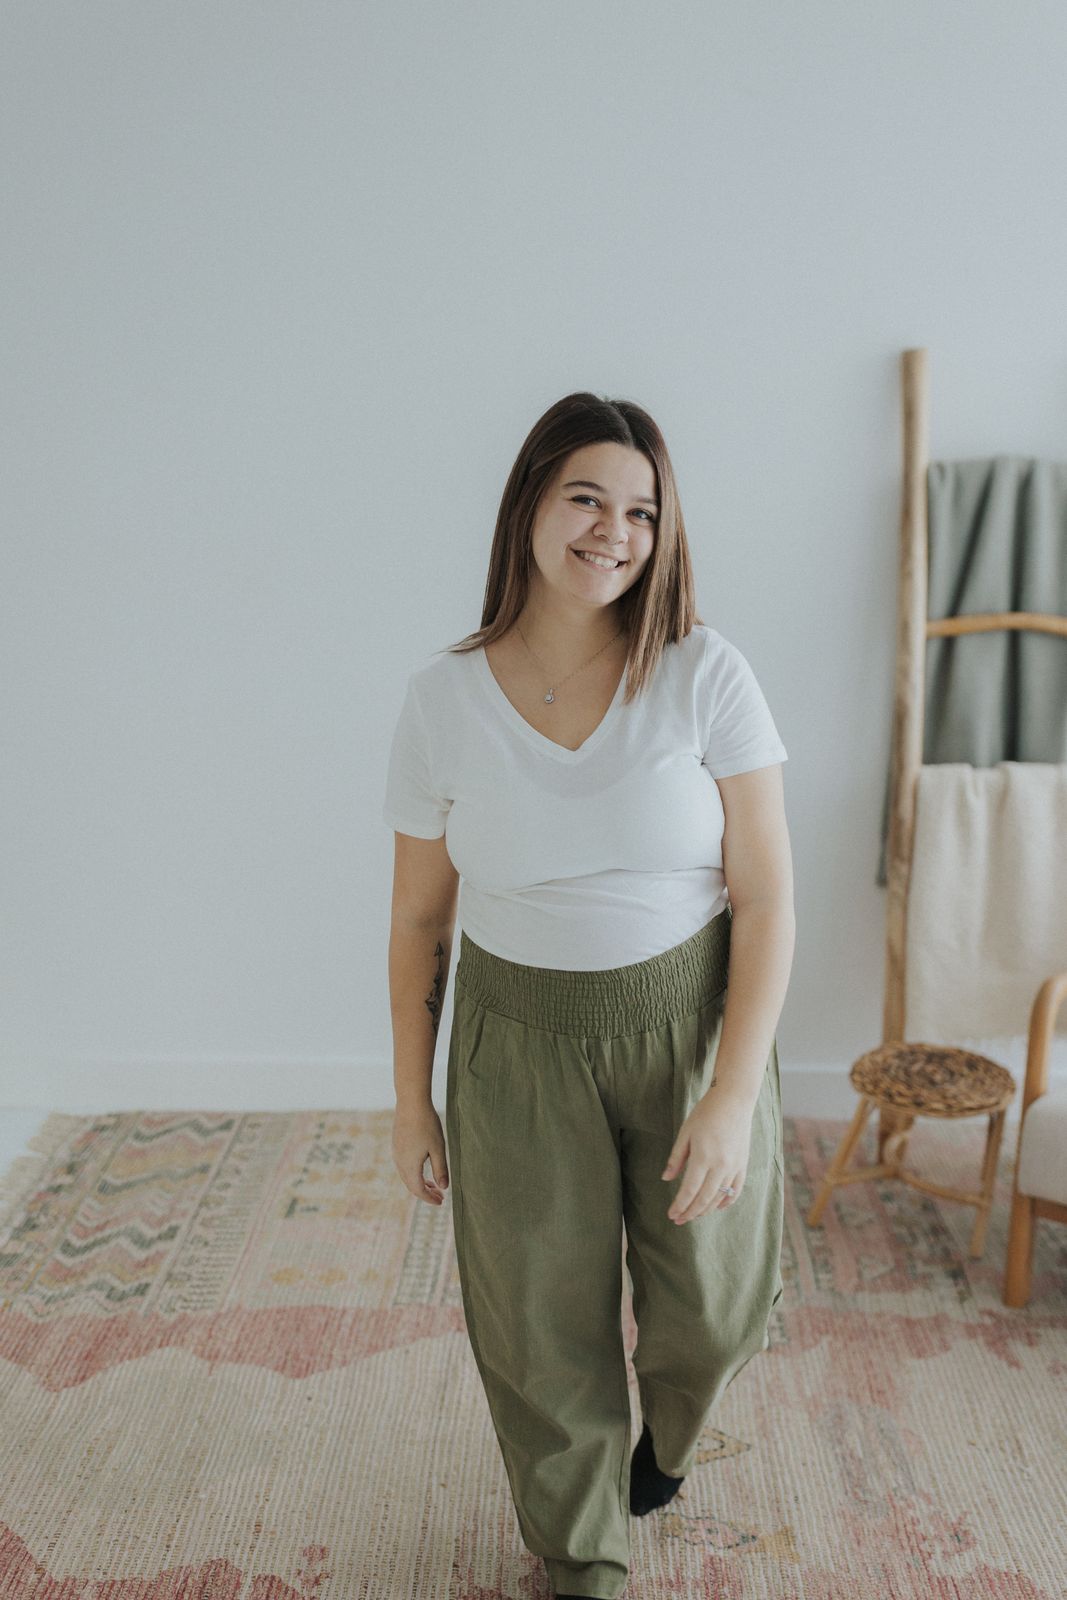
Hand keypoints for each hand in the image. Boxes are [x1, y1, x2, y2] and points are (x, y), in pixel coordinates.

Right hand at [392, 1099, 448, 1205]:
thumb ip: (440, 1169)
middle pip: (411, 1185)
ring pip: (406, 1176)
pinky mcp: (396, 1145)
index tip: (441, 1202)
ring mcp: (396, 1153)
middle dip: (425, 1193)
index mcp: (410, 1165)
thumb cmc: (427, 1124)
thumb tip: (444, 1188)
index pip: (418, 1190)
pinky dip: (414, 1173)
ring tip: (433, 1185)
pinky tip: (423, 1168)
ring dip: (419, 1183)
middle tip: (440, 1196)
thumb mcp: (438, 1148)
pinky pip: (403, 1166)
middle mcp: (400, 1162)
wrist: (411, 1102)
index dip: (430, 1198)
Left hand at [662, 1092, 754, 1223]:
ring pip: (719, 1197)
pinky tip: (717, 1207)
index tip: (671, 1214)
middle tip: (678, 1220)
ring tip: (693, 1215)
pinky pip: (736, 1190)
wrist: (734, 1101)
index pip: (689, 1190)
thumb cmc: (706, 1113)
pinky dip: (726, 1201)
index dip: (679, 1206)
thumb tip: (666, 1179)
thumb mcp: (685, 1133)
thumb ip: (676, 1158)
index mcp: (703, 1157)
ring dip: (705, 1210)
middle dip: (690, 1213)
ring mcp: (734, 1167)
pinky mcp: (743, 1165)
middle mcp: (720, 1166)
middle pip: (704, 1199)